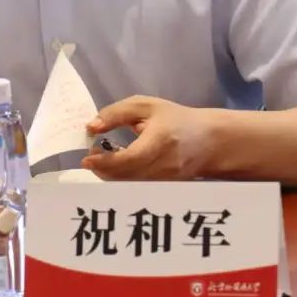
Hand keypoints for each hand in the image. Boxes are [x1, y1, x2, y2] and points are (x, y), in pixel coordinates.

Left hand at [81, 96, 221, 180]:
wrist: (209, 141)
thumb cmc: (176, 119)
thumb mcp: (146, 106)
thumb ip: (116, 114)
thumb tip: (91, 127)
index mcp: (159, 142)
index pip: (128, 159)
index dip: (105, 162)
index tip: (87, 159)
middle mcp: (163, 167)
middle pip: (124, 177)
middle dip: (102, 170)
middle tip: (91, 158)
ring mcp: (165, 182)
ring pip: (128, 186)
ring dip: (110, 176)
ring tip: (103, 159)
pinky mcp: (164, 190)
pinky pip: (136, 189)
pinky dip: (122, 180)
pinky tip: (118, 167)